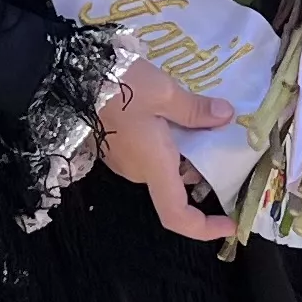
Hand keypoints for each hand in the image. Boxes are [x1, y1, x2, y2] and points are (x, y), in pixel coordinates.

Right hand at [95, 58, 237, 241]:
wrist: (72, 74)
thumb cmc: (119, 86)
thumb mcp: (164, 92)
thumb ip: (195, 109)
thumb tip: (226, 116)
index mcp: (154, 166)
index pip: (177, 215)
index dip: (204, 227)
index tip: (229, 223)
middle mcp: (138, 170)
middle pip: (176, 184)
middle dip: (202, 168)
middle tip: (223, 136)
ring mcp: (123, 160)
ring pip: (163, 167)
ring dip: (185, 151)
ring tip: (202, 117)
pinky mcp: (115, 147)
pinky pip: (149, 155)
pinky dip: (169, 143)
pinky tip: (175, 114)